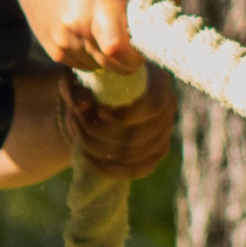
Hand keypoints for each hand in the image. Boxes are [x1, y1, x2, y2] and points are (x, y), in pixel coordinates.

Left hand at [61, 66, 177, 178]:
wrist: (100, 95)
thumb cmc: (90, 81)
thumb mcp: (78, 77)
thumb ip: (77, 88)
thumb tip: (83, 105)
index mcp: (158, 82)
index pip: (154, 106)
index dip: (126, 115)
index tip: (100, 112)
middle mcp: (168, 107)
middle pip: (139, 135)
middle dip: (101, 133)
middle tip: (77, 123)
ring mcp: (165, 132)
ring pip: (134, 154)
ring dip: (100, 148)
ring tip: (78, 136)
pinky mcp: (156, 152)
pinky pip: (136, 169)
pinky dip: (108, 167)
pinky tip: (87, 157)